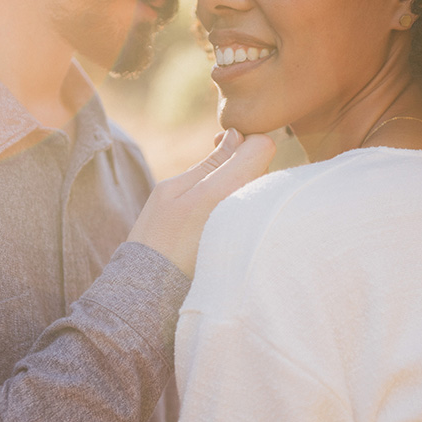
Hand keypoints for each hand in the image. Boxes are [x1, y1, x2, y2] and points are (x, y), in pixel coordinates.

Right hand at [127, 129, 275, 277]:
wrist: (157, 286)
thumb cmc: (158, 235)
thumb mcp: (172, 189)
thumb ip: (210, 161)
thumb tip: (236, 135)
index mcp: (228, 189)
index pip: (263, 145)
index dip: (243, 140)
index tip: (220, 147)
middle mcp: (252, 206)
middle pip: (265, 165)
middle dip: (241, 160)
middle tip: (208, 174)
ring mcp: (257, 226)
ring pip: (261, 185)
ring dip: (241, 183)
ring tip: (209, 201)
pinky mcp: (255, 240)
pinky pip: (258, 207)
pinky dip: (242, 203)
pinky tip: (217, 219)